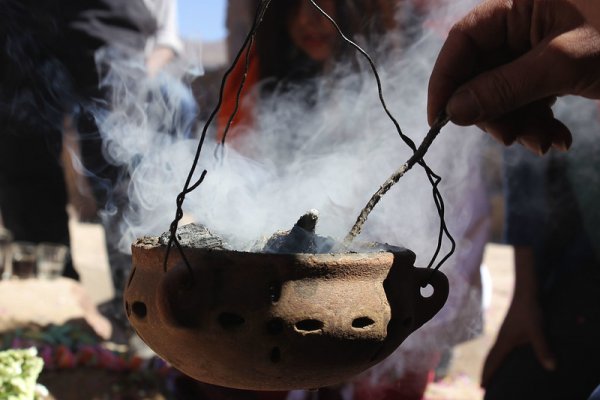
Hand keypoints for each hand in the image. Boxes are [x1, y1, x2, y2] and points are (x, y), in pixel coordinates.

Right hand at [427, 0, 599, 153]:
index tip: (439, 120)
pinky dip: (539, 124)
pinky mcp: (553, 71)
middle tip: (509, 140)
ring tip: (547, 144)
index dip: (446, 79)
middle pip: (481, 72)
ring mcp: (538, 49)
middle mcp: (523, 25)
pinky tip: (559, 139)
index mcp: (520, 4)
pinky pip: (528, 100)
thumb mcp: (564, 64)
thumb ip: (504, 87)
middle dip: (493, 112)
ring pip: (503, 93)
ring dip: (519, 125)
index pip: (464, 39)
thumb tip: (453, 113)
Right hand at [481, 290, 555, 386]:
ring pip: (494, 351)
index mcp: (504, 341)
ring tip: (491, 371)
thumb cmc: (530, 311)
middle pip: (490, 357)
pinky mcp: (510, 329)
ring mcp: (505, 333)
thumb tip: (551, 368)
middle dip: (486, 371)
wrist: (526, 292)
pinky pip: (499, 347)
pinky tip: (504, 355)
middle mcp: (501, 338)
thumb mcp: (537, 331)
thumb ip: (542, 349)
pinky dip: (497, 355)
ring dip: (491, 363)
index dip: (488, 374)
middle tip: (483, 384)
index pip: (493, 361)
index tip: (482, 386)